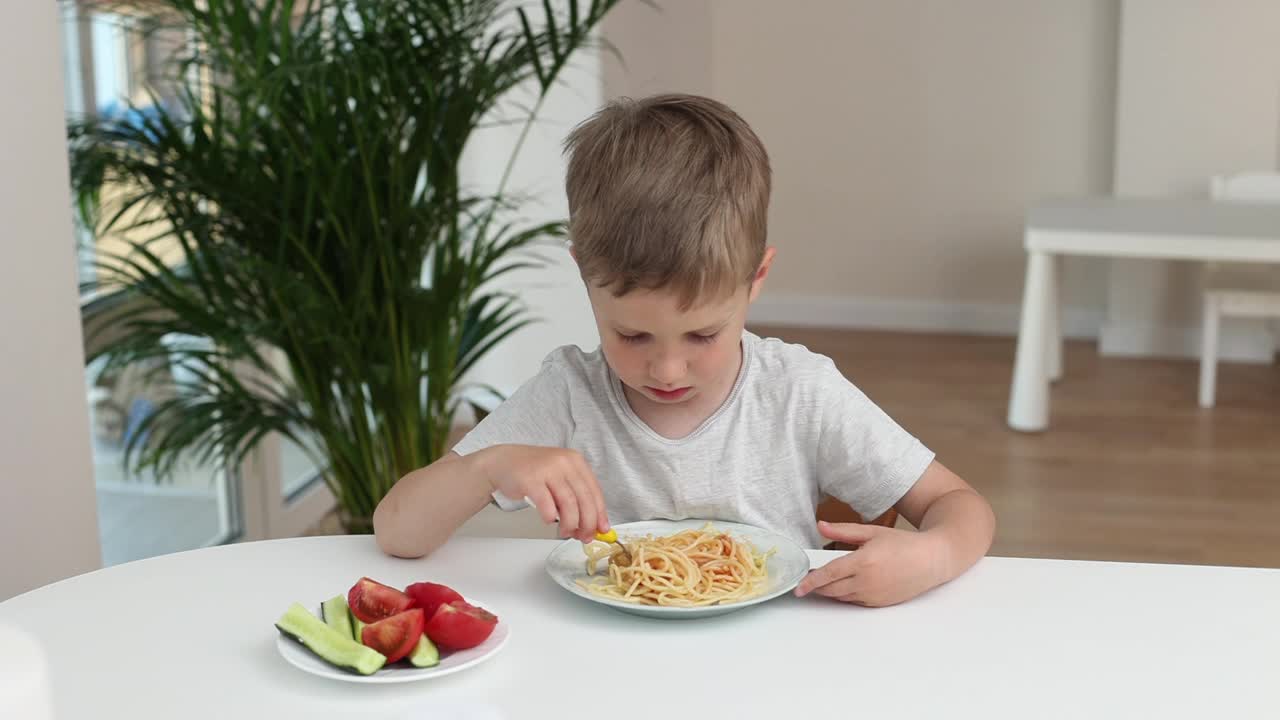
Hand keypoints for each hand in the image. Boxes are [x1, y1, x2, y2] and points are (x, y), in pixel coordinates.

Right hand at [476, 445, 608, 542]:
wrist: (504, 462)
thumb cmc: (534, 472)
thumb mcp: (560, 476)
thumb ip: (575, 495)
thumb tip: (592, 523)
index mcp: (575, 461)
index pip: (594, 491)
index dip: (600, 513)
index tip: (601, 529)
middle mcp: (564, 463)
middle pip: (584, 499)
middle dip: (587, 523)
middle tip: (585, 536)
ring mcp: (548, 470)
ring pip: (568, 503)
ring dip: (570, 524)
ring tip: (566, 532)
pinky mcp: (531, 480)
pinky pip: (547, 504)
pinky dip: (550, 517)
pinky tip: (549, 520)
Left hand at [794, 520, 946, 606]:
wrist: (932, 560)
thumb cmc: (903, 544)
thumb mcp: (872, 532)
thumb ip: (843, 531)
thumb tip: (821, 526)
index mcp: (863, 562)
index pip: (829, 574)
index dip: (811, 581)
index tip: (798, 586)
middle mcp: (867, 582)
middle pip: (832, 589)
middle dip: (817, 587)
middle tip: (808, 579)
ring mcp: (873, 595)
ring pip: (842, 598)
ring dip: (830, 591)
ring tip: (825, 580)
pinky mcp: (879, 604)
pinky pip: (855, 602)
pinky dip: (845, 595)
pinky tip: (846, 584)